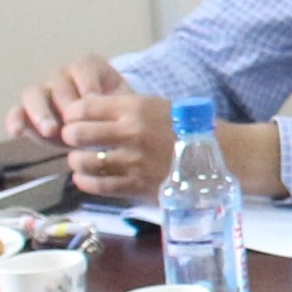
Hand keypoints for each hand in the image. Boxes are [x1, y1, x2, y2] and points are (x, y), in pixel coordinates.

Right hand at [9, 53, 125, 145]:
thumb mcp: (124, 106)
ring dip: (39, 112)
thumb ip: (117, 103)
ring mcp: (44, 94)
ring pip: (33, 93)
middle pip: (58, 81)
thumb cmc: (117, 115)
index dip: (87, 83)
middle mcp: (63, 77)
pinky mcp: (29, 113)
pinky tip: (16, 132)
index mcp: (88, 70)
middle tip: (72, 120)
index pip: (83, 67)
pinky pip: (17, 112)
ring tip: (50, 130)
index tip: (94, 100)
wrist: (105, 130)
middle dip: (65, 101)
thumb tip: (104, 103)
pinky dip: (15, 120)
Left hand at [58, 89, 175, 204]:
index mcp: (136, 107)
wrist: (221, 154)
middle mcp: (131, 133)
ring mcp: (133, 161)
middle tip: (74, 140)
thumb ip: (122, 108)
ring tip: (81, 159)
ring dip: (76, 160)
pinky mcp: (136, 185)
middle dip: (71, 136)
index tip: (73, 118)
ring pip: (83, 161)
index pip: (85, 107)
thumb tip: (86, 110)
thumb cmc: (186, 126)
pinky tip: (86, 177)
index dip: (72, 113)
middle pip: (77, 133)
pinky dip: (85, 181)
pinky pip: (98, 185)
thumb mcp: (155, 105)